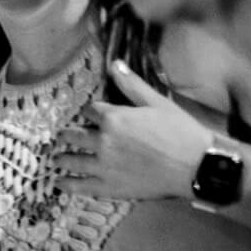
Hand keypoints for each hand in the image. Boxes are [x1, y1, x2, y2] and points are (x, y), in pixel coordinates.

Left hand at [54, 60, 212, 200]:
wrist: (196, 166)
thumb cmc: (181, 132)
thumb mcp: (157, 102)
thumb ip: (132, 85)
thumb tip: (115, 63)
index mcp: (113, 118)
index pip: (90, 111)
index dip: (90, 112)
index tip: (88, 115)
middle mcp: (102, 141)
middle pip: (74, 135)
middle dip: (67, 134)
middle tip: (61, 137)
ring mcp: (102, 165)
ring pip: (71, 160)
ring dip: (61, 158)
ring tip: (55, 158)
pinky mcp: (108, 187)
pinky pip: (79, 185)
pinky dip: (66, 184)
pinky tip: (59, 182)